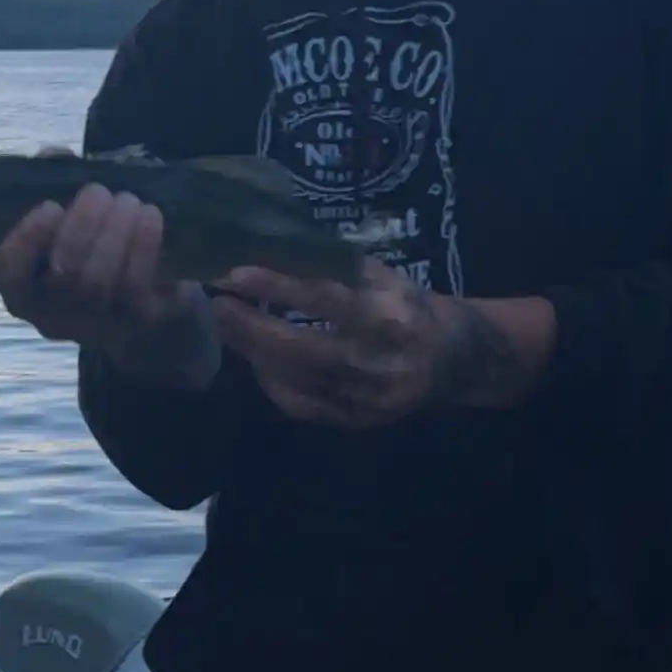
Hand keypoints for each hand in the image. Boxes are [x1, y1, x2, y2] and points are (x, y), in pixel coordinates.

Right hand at [0, 182, 220, 392]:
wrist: (153, 304)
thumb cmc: (98, 250)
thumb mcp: (73, 217)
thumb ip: (55, 183)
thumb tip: (51, 154)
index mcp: (24, 287)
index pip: (9, 272)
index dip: (26, 239)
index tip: (51, 206)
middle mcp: (52, 316)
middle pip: (63, 274)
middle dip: (83, 224)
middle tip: (100, 192)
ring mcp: (95, 326)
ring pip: (97, 282)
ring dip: (115, 230)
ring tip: (129, 200)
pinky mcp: (136, 324)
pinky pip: (135, 286)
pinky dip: (143, 244)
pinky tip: (150, 216)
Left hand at [211, 261, 546, 427]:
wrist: (455, 359)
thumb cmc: (407, 305)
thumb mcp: (379, 276)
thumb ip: (330, 268)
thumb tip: (264, 250)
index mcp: (389, 313)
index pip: (322, 297)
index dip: (274, 286)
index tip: (233, 274)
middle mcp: (379, 360)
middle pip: (300, 347)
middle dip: (250, 327)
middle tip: (216, 305)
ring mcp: (368, 398)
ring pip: (295, 379)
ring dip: (253, 352)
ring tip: (228, 327)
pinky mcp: (357, 421)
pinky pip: (301, 404)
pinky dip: (272, 381)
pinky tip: (256, 360)